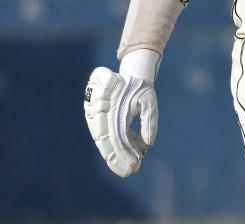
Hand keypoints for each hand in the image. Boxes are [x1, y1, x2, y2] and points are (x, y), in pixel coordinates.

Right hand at [83, 51, 159, 177]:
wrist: (131, 73)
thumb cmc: (140, 87)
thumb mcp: (149, 101)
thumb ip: (150, 120)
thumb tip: (149, 143)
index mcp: (111, 108)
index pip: (115, 138)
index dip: (122, 155)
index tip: (133, 166)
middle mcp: (99, 113)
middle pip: (105, 143)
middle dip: (118, 159)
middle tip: (131, 170)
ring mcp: (95, 115)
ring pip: (103, 141)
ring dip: (116, 154)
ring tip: (132, 164)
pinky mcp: (97, 117)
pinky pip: (105, 134)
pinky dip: (118, 144)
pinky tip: (133, 150)